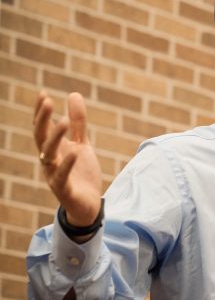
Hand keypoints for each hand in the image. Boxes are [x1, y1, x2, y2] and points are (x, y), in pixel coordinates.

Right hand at [34, 91, 102, 226]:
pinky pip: (62, 177)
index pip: (42, 128)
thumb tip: (73, 94)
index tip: (43, 94)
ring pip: (48, 155)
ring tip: (65, 122)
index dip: (40, 112)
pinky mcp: (64, 190)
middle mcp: (49, 161)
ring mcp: (54, 175)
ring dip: (55, 138)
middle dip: (42, 120)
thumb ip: (78, 123)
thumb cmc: (80, 173)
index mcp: (52, 150)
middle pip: (40, 138)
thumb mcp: (82, 144)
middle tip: (47, 101)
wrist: (88, 205)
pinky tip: (74, 152)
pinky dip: (67, 164)